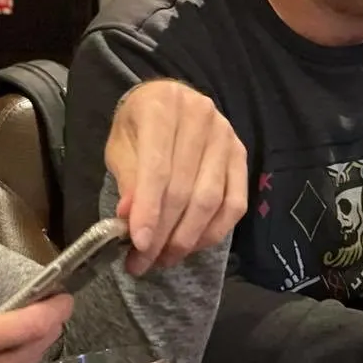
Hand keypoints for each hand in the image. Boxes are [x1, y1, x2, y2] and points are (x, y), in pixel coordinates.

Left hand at [106, 79, 247, 274]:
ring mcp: (226, 136)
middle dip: (164, 233)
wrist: (169, 101)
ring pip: (212, 199)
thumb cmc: (139, 125)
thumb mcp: (120, 145)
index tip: (138, 244)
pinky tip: (194, 244)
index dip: (149, 209)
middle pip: (186, 188)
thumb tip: (130, 218)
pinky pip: (235, 203)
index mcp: (162, 107)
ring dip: (188, 237)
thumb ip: (127, 179)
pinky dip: (215, 230)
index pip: (158, 168)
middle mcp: (201, 117)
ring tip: (165, 259)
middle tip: (144, 262)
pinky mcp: (241, 155)